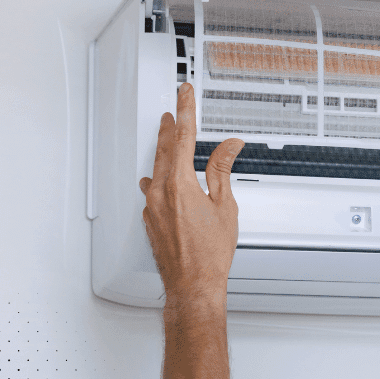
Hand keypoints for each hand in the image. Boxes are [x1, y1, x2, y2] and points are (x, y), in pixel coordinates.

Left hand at [138, 83, 244, 304]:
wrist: (193, 284)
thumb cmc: (210, 253)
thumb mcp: (225, 206)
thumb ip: (223, 171)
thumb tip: (229, 146)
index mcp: (180, 185)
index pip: (183, 138)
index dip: (186, 112)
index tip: (184, 94)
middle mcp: (160, 193)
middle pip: (164, 149)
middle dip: (170, 126)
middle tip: (174, 109)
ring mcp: (152, 207)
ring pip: (156, 168)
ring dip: (163, 150)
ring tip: (167, 137)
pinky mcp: (151, 219)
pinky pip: (152, 189)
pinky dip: (158, 177)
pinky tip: (159, 178)